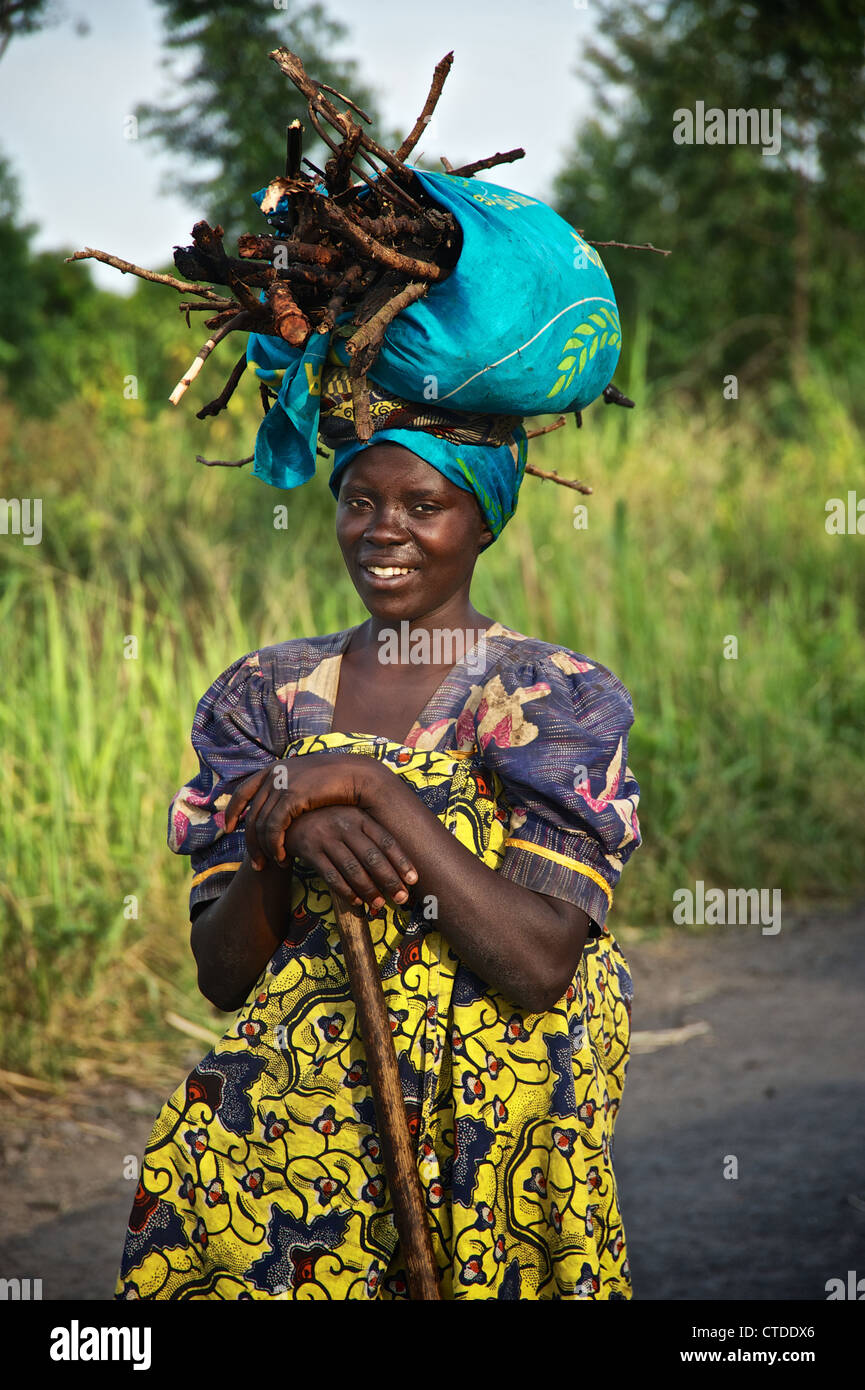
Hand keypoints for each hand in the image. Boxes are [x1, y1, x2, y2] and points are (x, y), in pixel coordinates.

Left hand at [224, 753, 389, 870]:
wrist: (359, 775)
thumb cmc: (339, 784)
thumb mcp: (308, 784)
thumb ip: (291, 792)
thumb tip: (281, 809)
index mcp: (276, 768)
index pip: (243, 790)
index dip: (233, 810)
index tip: (229, 828)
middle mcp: (274, 774)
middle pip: (250, 814)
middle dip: (249, 841)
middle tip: (256, 863)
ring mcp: (281, 783)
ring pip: (260, 824)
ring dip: (264, 849)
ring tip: (272, 864)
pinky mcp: (291, 795)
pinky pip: (273, 827)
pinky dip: (275, 846)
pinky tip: (282, 858)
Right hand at [283, 805, 417, 912]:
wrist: (289, 817)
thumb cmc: (328, 821)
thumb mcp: (350, 819)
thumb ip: (369, 836)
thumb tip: (395, 867)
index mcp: (359, 816)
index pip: (386, 840)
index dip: (401, 861)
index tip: (413, 880)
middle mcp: (344, 824)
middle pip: (372, 857)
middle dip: (389, 880)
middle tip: (402, 898)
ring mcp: (325, 837)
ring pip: (352, 869)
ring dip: (369, 890)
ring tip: (379, 904)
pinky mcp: (309, 850)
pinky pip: (331, 876)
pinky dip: (346, 891)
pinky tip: (356, 901)